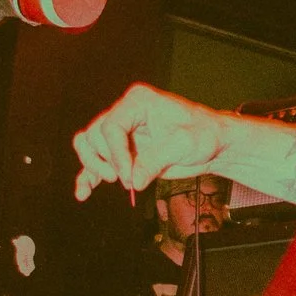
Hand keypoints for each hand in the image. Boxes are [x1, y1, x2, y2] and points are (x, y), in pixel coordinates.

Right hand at [74, 84, 230, 201]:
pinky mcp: (123, 152)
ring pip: (88, 145)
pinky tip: (83, 193)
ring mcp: (122, 133)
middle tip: (126, 179)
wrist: (213, 145)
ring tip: (112, 181)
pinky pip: (96, 161)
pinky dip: (88, 176)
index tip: (128, 174)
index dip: (115, 153)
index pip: (111, 126)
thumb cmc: (204, 135)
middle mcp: (126, 114)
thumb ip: (155, 161)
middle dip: (106, 160)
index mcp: (138, 102)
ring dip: (93, 165)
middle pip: (94, 135)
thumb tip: (134, 180)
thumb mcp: (183, 145)